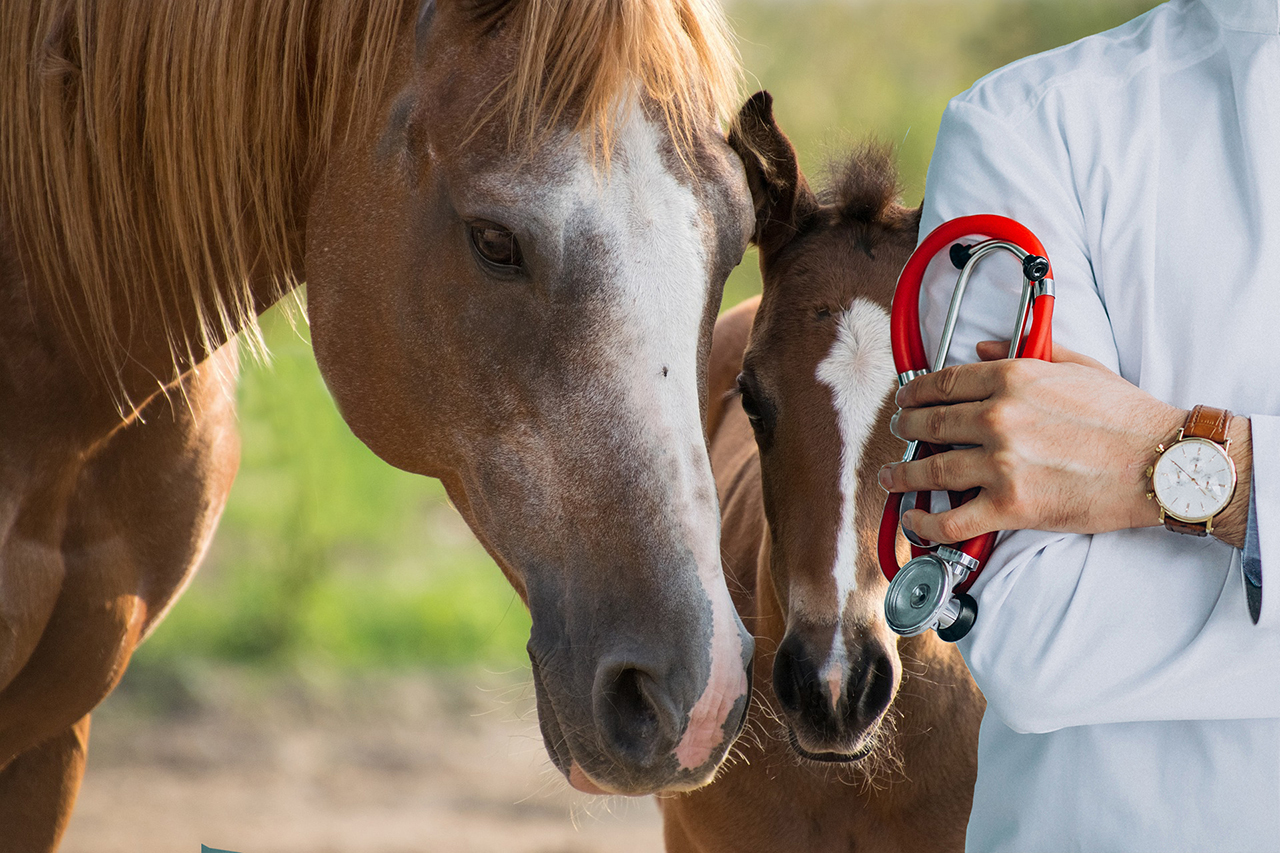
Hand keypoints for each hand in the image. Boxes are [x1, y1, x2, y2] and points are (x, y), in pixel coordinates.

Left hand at [878, 341, 1186, 544]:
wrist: (1161, 463)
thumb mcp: (1076, 366)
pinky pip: (951, 520)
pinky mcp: (1010, 507)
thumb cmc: (1126, 416)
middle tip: (898, 432)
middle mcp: (998, 418)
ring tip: (891, 477)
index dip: (916, 392)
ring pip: (930, 471)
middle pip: (929, 423)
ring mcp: (1001, 464)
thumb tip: (982, 349)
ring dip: (902, 475)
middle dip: (905, 428)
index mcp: (1012, 379)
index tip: (905, 398)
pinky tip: (914, 521)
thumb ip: (1024, 353)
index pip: (944, 382)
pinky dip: (925, 524)